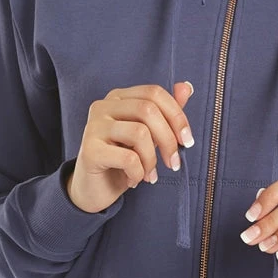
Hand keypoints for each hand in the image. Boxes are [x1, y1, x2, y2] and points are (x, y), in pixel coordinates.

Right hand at [65, 81, 195, 214]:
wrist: (94, 190)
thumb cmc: (123, 161)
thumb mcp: (149, 136)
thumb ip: (166, 112)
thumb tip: (186, 88)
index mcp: (118, 97)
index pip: (154, 93)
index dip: (177, 115)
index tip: (187, 140)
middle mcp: (103, 106)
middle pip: (148, 110)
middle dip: (168, 140)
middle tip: (174, 163)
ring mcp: (94, 127)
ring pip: (139, 133)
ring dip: (152, 159)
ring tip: (150, 174)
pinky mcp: (90, 150)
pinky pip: (128, 158)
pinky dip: (138, 172)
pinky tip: (134, 180)